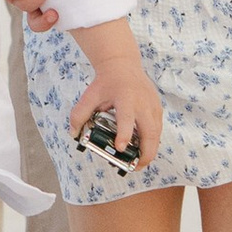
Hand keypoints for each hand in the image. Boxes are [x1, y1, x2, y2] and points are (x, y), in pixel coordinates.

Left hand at [67, 40, 163, 171]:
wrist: (122, 65)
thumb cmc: (106, 82)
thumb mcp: (90, 95)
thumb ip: (79, 114)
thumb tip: (73, 133)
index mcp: (125, 98)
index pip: (126, 119)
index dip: (124, 134)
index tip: (120, 148)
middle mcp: (142, 103)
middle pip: (150, 132)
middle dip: (144, 153)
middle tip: (134, 167)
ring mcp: (153, 106)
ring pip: (157, 134)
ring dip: (150, 150)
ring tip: (138, 163)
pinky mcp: (157, 109)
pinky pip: (158, 129)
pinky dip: (152, 142)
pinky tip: (142, 150)